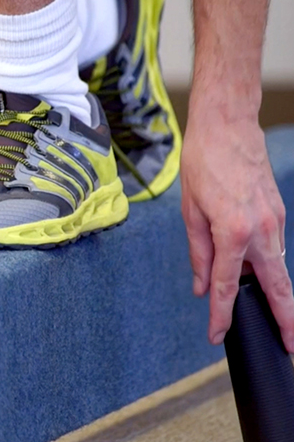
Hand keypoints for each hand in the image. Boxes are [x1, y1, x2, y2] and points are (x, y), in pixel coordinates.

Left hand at [181, 92, 293, 351]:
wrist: (227, 127)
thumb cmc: (202, 164)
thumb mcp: (190, 211)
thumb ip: (198, 252)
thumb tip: (200, 285)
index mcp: (234, 232)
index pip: (228, 286)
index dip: (221, 315)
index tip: (217, 335)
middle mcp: (262, 231)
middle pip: (277, 287)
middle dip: (285, 320)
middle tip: (289, 346)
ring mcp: (276, 220)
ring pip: (278, 267)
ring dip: (275, 291)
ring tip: (272, 314)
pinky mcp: (279, 212)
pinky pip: (274, 247)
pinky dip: (268, 264)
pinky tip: (256, 269)